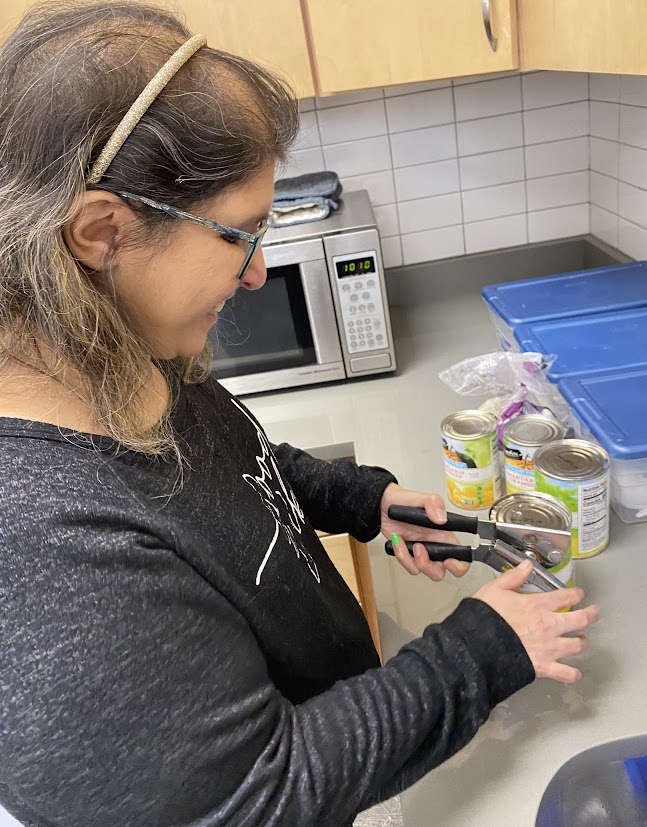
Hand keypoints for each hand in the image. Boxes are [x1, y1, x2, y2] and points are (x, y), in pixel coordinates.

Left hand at [380, 482, 468, 580]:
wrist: (382, 504)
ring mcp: (420, 552)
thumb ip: (434, 504)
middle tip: (421, 551)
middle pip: (440, 571)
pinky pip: (406, 564)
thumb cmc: (404, 500)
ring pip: (422, 571)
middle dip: (430, 567)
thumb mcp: (421, 497)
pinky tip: (398, 540)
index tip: (448, 561)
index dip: (459, 565)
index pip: (462, 556)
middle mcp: (434, 545)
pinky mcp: (407, 554)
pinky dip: (401, 554)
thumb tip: (441, 518)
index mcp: (444, 535)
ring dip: (412, 559)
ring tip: (410, 543)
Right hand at [474, 560, 600, 682]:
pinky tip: (573, 672)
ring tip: (582, 640)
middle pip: (581, 619)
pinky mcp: (544, 666)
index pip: (565, 596)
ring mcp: (548, 647)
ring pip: (577, 645)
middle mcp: (548, 625)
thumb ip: (513, 577)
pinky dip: (572, 673)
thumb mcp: (494, 590)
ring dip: (582, 642)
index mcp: (536, 605)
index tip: (579, 593)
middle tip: (594, 613)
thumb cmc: (484, 619)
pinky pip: (565, 673)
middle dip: (591, 615)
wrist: (477, 646)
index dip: (576, 593)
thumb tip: (527, 565)